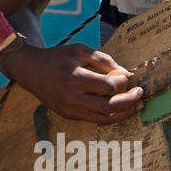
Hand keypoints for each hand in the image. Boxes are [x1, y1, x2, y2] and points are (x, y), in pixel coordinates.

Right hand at [1, 43, 142, 124]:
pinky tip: (119, 109)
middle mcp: (72, 97)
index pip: (108, 86)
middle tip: (140, 94)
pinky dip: (110, 117)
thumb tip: (125, 72)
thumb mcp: (79, 50)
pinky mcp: (69, 115)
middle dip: (129, 101)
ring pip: (103, 118)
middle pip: (109, 107)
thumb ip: (103, 60)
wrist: (30, 71)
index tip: (127, 77)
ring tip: (136, 105)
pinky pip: (94, 120)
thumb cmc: (56, 57)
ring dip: (124, 113)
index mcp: (75, 78)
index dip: (123, 82)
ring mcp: (70, 109)